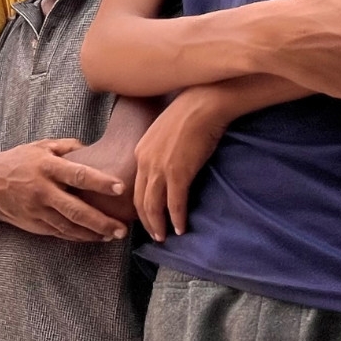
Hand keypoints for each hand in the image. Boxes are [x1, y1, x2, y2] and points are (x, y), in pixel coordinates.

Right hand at [0, 139, 129, 241]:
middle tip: (122, 229)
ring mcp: (37, 210)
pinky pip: (59, 232)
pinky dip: (77, 236)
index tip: (119, 188)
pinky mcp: (33, 223)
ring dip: (92, 233)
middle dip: (101, 221)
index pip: (77, 174)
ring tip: (112, 236)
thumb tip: (92, 148)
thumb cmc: (17, 161)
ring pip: (69, 226)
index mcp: (47, 167)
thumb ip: (67, 146)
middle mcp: (42, 190)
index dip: (99, 182)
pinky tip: (93, 237)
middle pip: (75, 209)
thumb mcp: (40, 146)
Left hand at [135, 88, 230, 240]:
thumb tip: (168, 166)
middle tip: (154, 235)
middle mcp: (145, 163)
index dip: (141, 206)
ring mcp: (160, 169)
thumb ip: (160, 152)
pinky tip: (180, 229)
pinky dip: (177, 219)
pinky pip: (175, 203)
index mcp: (140, 152)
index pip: (136, 187)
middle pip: (140, 201)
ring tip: (164, 237)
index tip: (147, 217)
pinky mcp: (178, 173)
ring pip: (154, 206)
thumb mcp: (164, 133)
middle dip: (146, 222)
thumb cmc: (190, 114)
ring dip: (158, 225)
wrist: (204, 103)